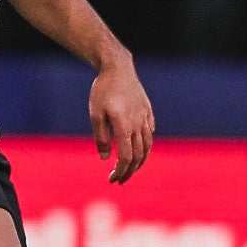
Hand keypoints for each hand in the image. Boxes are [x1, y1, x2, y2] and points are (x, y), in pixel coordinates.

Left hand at [89, 57, 153, 183]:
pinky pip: (150, 132)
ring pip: (148, 146)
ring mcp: (145, 117)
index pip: (127, 157)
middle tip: (120, 179)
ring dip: (141, 161)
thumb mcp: (95, 114)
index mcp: (124, 126)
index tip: (112, 179)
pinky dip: (146, 144)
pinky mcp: (147, 110)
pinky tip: (139, 148)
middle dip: (130, 171)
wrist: (117, 67)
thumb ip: (101, 138)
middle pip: (139, 155)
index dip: (121, 171)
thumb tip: (106, 158)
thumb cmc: (102, 90)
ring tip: (132, 168)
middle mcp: (138, 124)